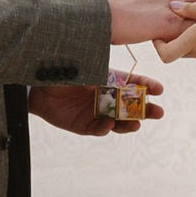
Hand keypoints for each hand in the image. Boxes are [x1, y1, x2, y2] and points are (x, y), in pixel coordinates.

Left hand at [31, 78, 163, 136]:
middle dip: (146, 110)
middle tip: (159, 113)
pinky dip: (105, 129)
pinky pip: (99, 129)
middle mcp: (106, 97)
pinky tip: (108, 125)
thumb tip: (116, 76)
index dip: (147, 86)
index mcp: (109, 80)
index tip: (159, 89)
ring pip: (119, 122)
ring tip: (137, 124)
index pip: (133, 83)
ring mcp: (97, 112)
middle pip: (131, 106)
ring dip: (129, 124)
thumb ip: (100, 71)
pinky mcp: (85, 125)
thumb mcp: (84, 66)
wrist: (36, 86)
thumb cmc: (62, 70)